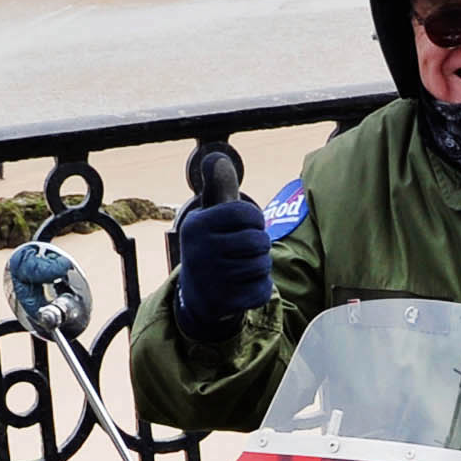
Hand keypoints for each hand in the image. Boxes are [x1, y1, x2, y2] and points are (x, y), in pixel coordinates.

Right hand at [169, 195, 274, 339]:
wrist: (197, 294)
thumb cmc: (212, 245)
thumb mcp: (211, 215)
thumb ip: (219, 186)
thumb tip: (216, 157)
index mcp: (197, 226)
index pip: (246, 213)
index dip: (254, 219)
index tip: (245, 225)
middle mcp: (200, 252)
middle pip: (258, 240)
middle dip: (259, 244)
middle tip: (244, 249)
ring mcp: (212, 279)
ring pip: (262, 265)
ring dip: (260, 266)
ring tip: (243, 267)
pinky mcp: (225, 302)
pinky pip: (263, 290)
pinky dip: (260, 288)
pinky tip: (244, 285)